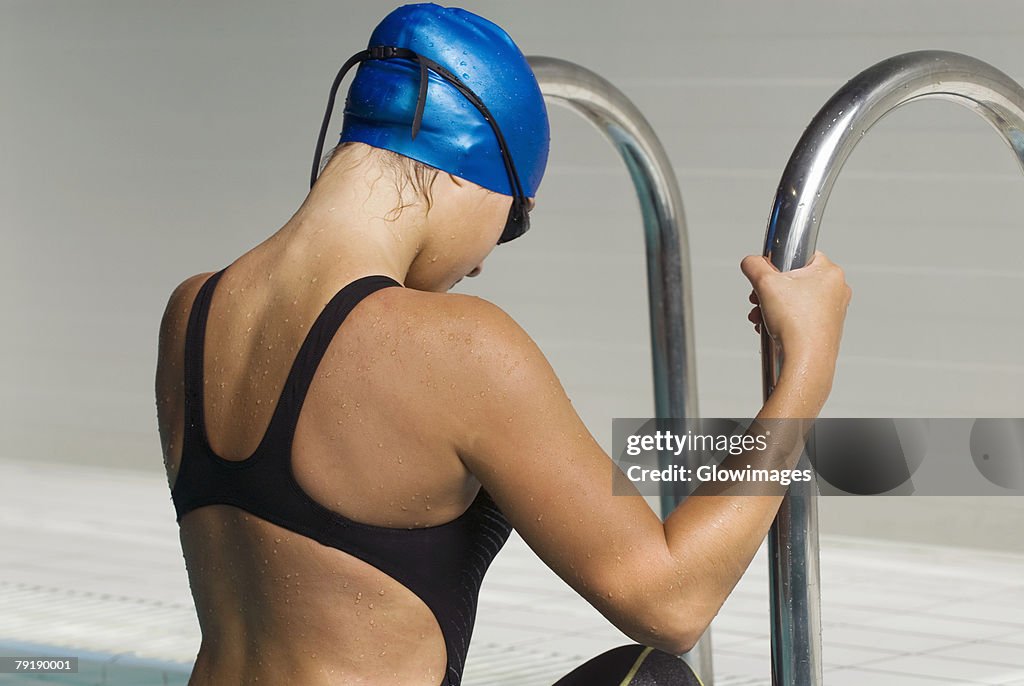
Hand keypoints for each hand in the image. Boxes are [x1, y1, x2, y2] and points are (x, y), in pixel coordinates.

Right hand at [741, 250, 851, 364]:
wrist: (805, 360)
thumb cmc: (797, 324)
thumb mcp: (765, 283)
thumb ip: (754, 265)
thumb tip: (750, 262)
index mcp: (830, 272)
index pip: (802, 255)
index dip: (779, 265)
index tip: (769, 277)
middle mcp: (837, 290)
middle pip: (795, 281)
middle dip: (771, 291)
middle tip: (760, 299)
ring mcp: (833, 311)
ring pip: (796, 300)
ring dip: (774, 307)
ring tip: (763, 317)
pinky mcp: (827, 328)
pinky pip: (801, 317)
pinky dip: (785, 321)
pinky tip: (772, 329)